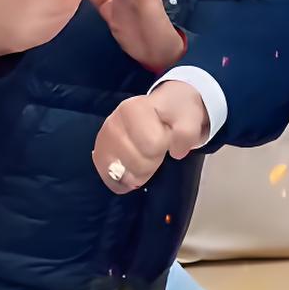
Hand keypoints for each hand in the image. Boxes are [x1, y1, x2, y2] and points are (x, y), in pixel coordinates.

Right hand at [92, 82, 209, 193]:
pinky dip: (123, 181)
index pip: (152, 144)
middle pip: (136, 163)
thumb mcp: (188, 117)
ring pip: (122, 175)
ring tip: (145, 155)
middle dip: (153, 161)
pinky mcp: (100, 154)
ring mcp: (103, 140)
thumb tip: (175, 152)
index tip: (166, 136)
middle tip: (156, 148)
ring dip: (139, 172)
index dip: (165, 146)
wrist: (163, 108)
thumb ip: (186, 134)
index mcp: (133, 109)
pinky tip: (132, 172)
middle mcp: (112, 123)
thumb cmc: (174, 114)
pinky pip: (110, 179)